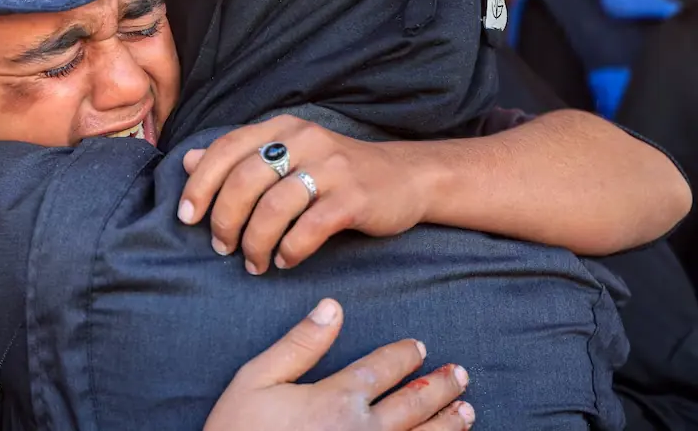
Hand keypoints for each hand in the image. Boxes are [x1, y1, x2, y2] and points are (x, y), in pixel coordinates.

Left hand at [178, 115, 439, 273]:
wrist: (406, 178)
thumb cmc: (336, 173)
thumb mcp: (287, 155)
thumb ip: (239, 157)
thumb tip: (187, 160)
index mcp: (282, 127)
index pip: (226, 148)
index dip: (199, 184)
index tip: (186, 217)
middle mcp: (305, 139)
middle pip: (244, 180)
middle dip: (224, 220)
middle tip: (221, 248)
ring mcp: (332, 167)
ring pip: (273, 207)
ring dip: (255, 243)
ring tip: (254, 263)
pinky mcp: (355, 197)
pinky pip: (309, 228)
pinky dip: (290, 249)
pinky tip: (285, 261)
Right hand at [205, 298, 474, 430]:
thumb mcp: (257, 380)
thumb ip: (300, 344)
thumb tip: (332, 306)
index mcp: (336, 399)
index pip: (383, 369)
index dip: (404, 356)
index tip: (419, 347)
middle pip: (414, 404)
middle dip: (440, 387)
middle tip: (461, 375)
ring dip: (449, 424)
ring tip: (467, 411)